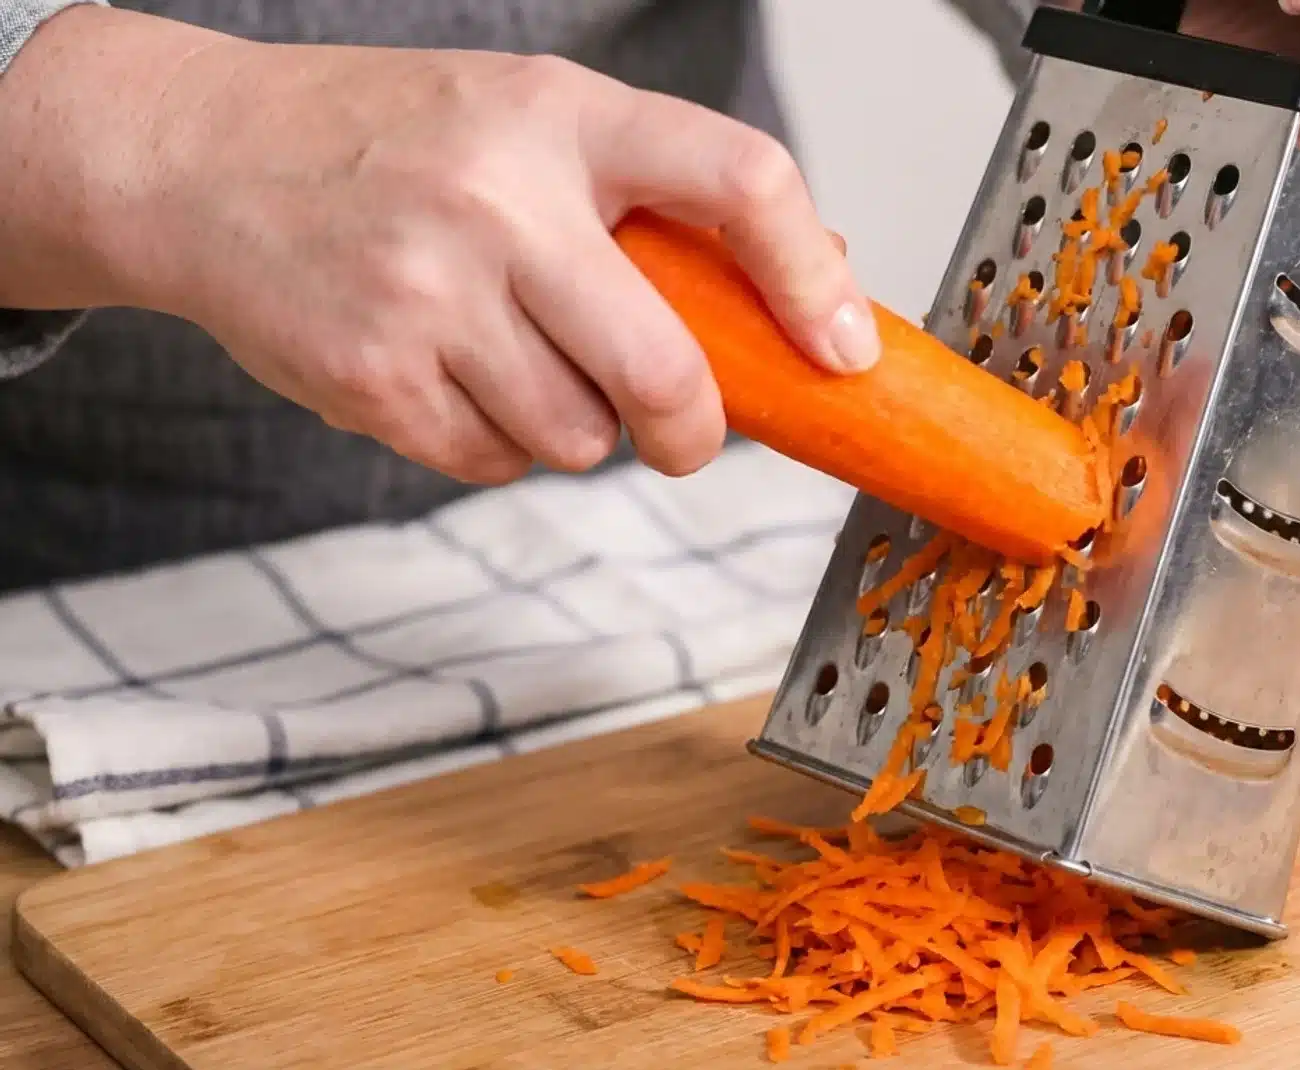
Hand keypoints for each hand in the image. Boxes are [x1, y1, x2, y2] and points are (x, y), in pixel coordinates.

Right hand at [75, 13, 876, 482]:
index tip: (842, 347)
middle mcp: (500, 202)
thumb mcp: (532, 120)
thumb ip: (663, 193)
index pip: (738, 180)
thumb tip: (819, 280)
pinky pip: (497, 464)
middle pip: (665, 375)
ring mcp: (430, 297)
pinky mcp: (375, 380)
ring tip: (509, 354)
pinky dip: (494, 443)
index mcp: (561, 117)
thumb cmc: (395, 143)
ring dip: (572, 425)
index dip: (811, 275)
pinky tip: (447, 374)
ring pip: (579, 438)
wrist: (199, 161)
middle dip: (693, 431)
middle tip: (684, 433)